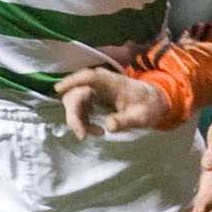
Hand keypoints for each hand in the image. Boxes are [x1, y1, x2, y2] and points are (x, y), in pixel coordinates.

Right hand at [57, 68, 172, 138]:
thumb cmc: (148, 107)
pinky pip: (79, 107)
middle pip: (76, 93)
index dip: (73, 80)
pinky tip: (97, 130)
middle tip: (83, 135)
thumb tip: (109, 126)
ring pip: (74, 101)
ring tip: (98, 133)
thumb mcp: (141, 117)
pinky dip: (83, 121)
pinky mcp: (92, 97)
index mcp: (112, 82)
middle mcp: (100, 83)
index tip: (58, 88)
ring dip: (79, 120)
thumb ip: (125, 121)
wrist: (153, 103)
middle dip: (74, 115)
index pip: (89, 77)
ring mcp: (95, 89)